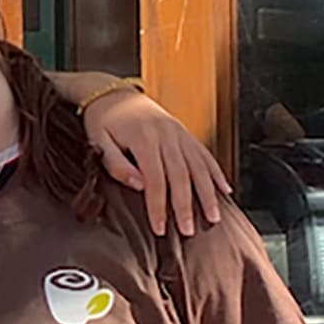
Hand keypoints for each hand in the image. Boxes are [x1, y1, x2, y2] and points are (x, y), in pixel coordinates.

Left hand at [85, 90, 227, 235]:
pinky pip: (204, 154)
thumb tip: (139, 186)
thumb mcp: (98, 141)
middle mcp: (165, 134)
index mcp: (143, 138)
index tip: (160, 229)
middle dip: (186, 206)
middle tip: (188, 231)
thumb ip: (116, 164)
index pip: (155, 179)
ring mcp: (178, 132)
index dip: (159, 206)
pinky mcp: (184, 133)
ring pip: (199, 166)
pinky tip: (225, 190)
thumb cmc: (102, 121)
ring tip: (213, 217)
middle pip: (181, 175)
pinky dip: (216, 173)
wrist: (112, 93)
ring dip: (208, 193)